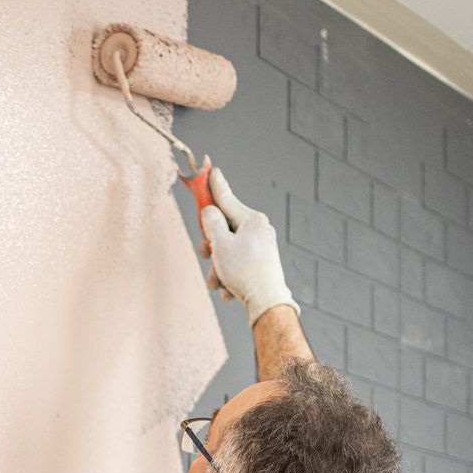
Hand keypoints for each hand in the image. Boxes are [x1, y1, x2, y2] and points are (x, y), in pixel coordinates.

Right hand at [197, 166, 297, 325]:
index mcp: (252, 220)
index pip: (227, 199)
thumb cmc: (245, 271)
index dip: (214, 186)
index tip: (211, 170)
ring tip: (220, 283)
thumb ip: (212, 223)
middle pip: (224, 230)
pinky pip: (237, 266)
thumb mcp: (221, 243)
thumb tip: (210, 212)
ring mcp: (260, 248)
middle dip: (212, 247)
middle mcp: (259, 231)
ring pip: (228, 252)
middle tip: (206, 255)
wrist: (266, 302)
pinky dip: (229, 278)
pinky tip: (231, 291)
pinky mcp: (260, 265)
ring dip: (218, 269)